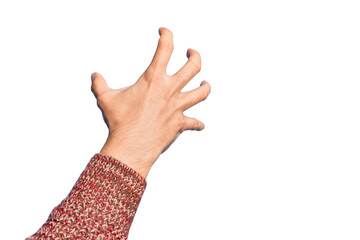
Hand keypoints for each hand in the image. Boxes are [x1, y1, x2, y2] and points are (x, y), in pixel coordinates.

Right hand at [91, 27, 210, 177]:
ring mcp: (178, 107)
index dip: (167, 34)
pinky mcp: (180, 124)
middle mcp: (170, 90)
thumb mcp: (106, 99)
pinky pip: (195, 123)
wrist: (131, 147)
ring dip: (205, 87)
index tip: (164, 31)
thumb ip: (100, 84)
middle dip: (195, 56)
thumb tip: (94, 76)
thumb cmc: (119, 122)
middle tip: (191, 53)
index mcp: (154, 79)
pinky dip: (197, 124)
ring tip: (205, 84)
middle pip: (194, 66)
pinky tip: (199, 124)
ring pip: (202, 93)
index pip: (166, 48)